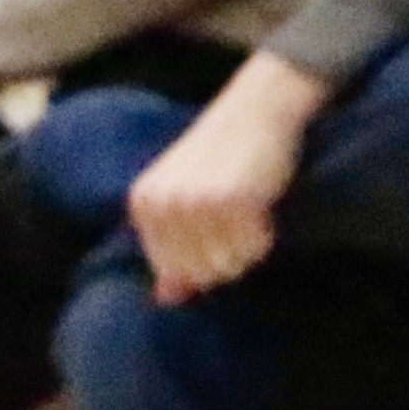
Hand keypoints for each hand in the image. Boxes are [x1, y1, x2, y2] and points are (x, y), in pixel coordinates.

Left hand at [131, 54, 327, 300]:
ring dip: (247, 250)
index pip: (171, 271)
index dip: (202, 262)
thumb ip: (172, 247)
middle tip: (237, 223)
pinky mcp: (235, 200)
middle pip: (200, 273)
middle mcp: (164, 204)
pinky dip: (264, 238)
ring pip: (228, 266)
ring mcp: (197, 203)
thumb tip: (166, 300)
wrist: (256, 109)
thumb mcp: (184, 198)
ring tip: (248, 213)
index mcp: (144, 203)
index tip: (216, 229)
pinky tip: (262, 207)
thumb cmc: (221, 157)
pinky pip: (254, 249)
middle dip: (226, 259)